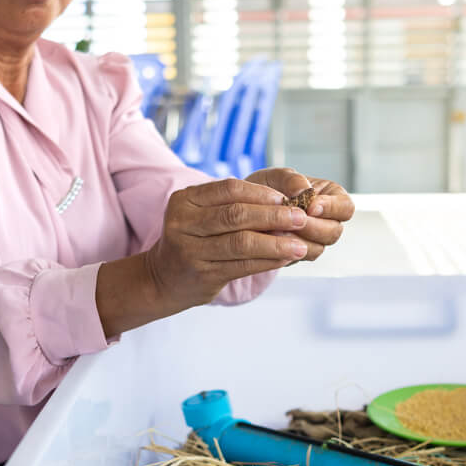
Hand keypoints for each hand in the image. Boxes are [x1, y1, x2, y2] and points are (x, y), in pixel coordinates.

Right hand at [142, 177, 309, 308]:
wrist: (165, 277)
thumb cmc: (195, 239)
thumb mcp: (204, 214)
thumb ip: (234, 205)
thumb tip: (285, 203)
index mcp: (185, 200)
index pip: (228, 188)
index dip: (260, 193)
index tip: (287, 198)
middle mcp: (183, 223)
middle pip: (236, 215)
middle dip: (273, 216)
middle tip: (301, 219)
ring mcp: (190, 250)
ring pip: (241, 243)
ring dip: (276, 244)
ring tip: (300, 245)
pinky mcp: (202, 274)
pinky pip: (242, 266)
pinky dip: (267, 262)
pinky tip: (284, 259)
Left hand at [244, 167, 353, 262]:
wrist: (246, 207)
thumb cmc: (266, 187)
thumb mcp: (276, 176)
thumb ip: (291, 179)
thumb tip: (304, 189)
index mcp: (330, 197)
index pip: (346, 207)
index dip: (332, 208)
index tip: (311, 206)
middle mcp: (327, 221)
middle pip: (334, 231)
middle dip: (313, 227)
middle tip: (293, 221)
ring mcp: (313, 240)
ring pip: (317, 248)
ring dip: (298, 240)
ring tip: (277, 229)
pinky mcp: (297, 253)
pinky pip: (298, 257)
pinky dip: (286, 249)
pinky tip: (272, 240)